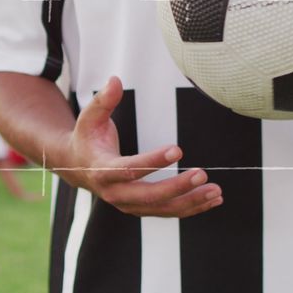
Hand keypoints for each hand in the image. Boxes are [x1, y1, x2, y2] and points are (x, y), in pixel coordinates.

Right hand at [60, 76, 222, 217]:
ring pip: (162, 209)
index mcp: (102, 170)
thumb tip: (115, 80)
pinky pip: (167, 212)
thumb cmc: (88, 138)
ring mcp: (128, 205)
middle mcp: (114, 193)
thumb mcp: (90, 117)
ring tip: (215, 192)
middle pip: (148, 196)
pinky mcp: (140, 208)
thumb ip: (103, 100)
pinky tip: (211, 200)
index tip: (177, 149)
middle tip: (202, 174)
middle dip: (177, 187)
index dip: (153, 161)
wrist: (77, 166)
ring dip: (190, 202)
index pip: (129, 169)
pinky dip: (190, 207)